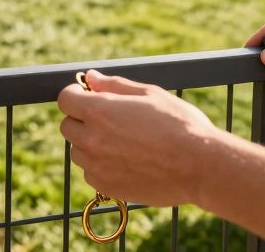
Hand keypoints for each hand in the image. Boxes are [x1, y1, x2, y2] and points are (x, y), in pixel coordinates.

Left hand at [58, 70, 218, 206]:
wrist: (199, 166)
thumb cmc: (179, 124)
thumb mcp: (149, 94)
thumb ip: (114, 85)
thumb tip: (91, 78)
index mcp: (100, 111)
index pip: (65, 99)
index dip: (75, 94)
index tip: (88, 96)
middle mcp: (92, 139)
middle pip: (67, 126)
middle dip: (82, 119)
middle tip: (109, 119)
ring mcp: (98, 166)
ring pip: (78, 152)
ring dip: (90, 144)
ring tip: (122, 142)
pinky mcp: (107, 187)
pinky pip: (91, 174)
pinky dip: (101, 167)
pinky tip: (127, 161)